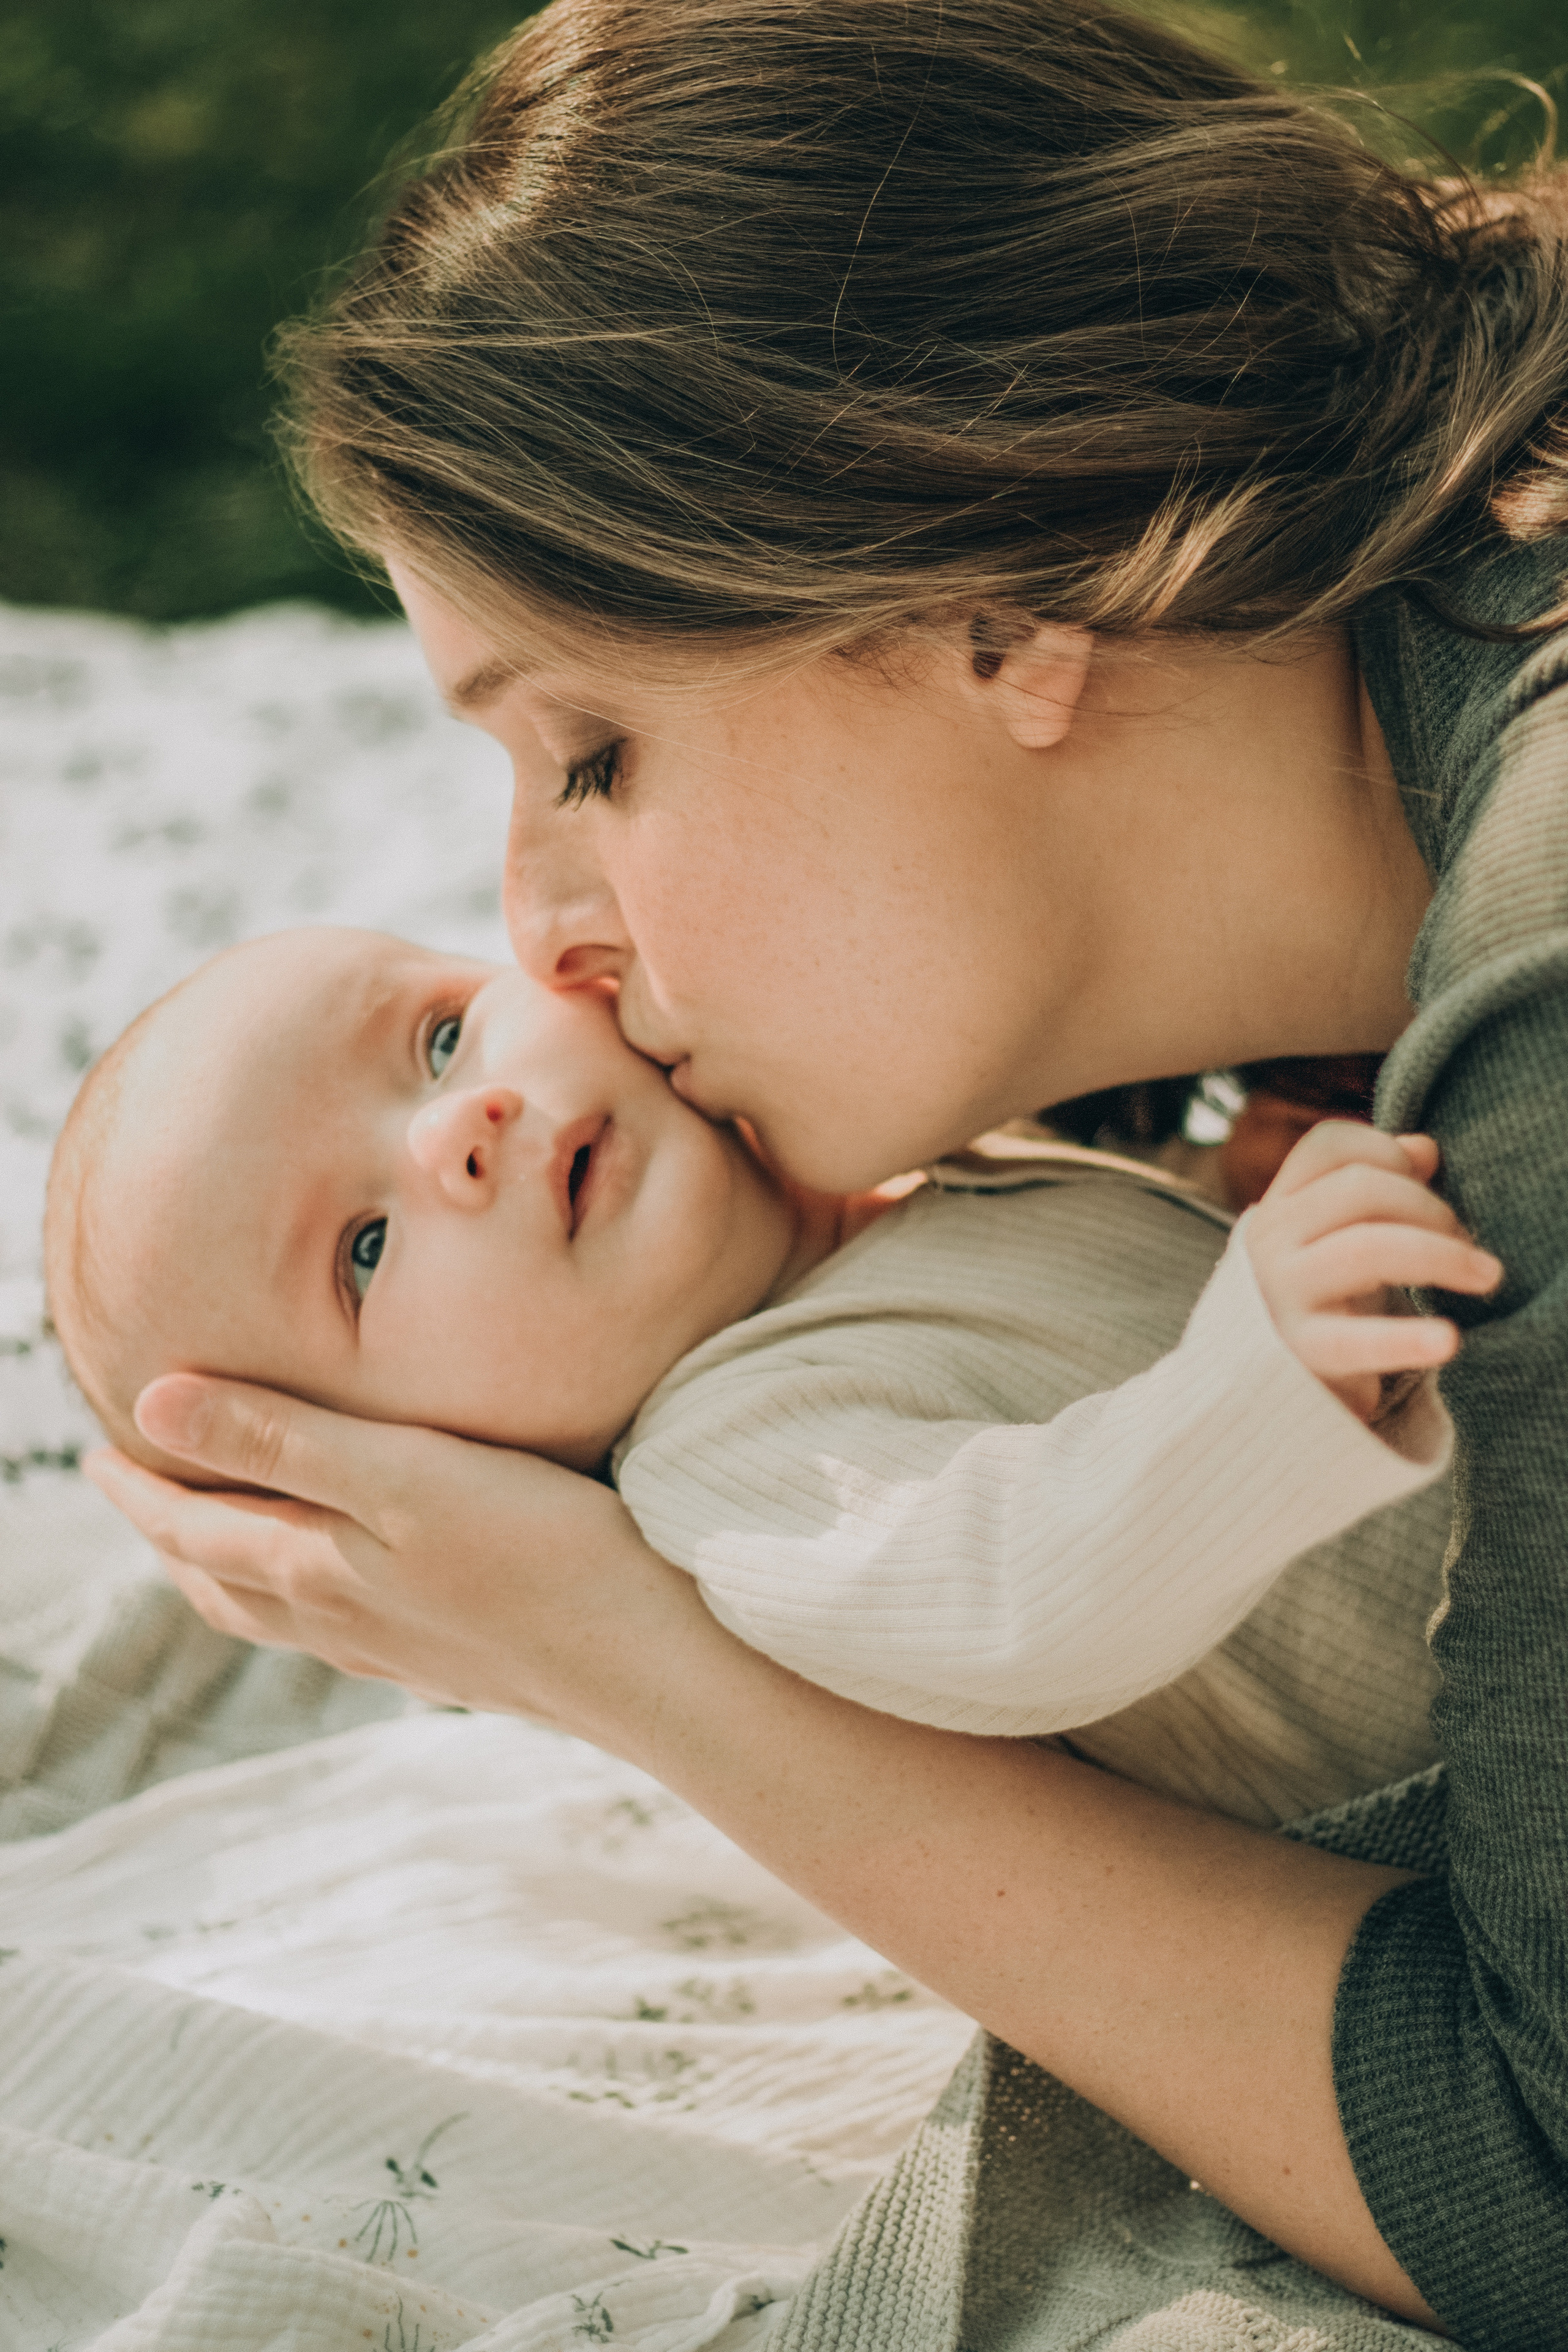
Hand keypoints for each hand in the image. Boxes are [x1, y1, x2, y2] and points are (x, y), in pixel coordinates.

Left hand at [82, 1374, 717, 1749]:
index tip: (98, 1453)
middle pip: (226, 1581)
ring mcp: (406, 1653)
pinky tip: (354, 1595)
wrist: (655, 1663)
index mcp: (317, 1571)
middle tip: (145, 1494)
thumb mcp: (402, 1476)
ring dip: (238, 1573)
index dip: (139, 1489)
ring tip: (226, 1541)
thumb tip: (152, 1406)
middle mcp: (347, 1623)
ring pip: (285, 1615)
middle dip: (174, 1536)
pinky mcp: (464, 1663)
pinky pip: (351, 1633)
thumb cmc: (539, 1555)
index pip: (193, 1527)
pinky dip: (312, 1602)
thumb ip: (282, 1437)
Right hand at [1243, 1120, 1500, 1421]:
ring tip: (1486, 1276)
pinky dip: (1408, 1338)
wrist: (1258, 1391)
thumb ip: (1373, 1187)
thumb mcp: (1334, 1239)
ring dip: (1442, 1255)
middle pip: (1359, 1188)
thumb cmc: (1316, 1303)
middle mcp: (1270, 1241)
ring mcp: (1280, 1295)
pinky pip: (1357, 1339)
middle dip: (1430, 1206)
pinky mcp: (1299, 1353)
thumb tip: (1424, 1147)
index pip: (1328, 1146)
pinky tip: (1447, 1340)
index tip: (1424, 1182)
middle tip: (1467, 1240)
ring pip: (1369, 1247)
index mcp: (1277, 1206)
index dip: (1387, 1152)